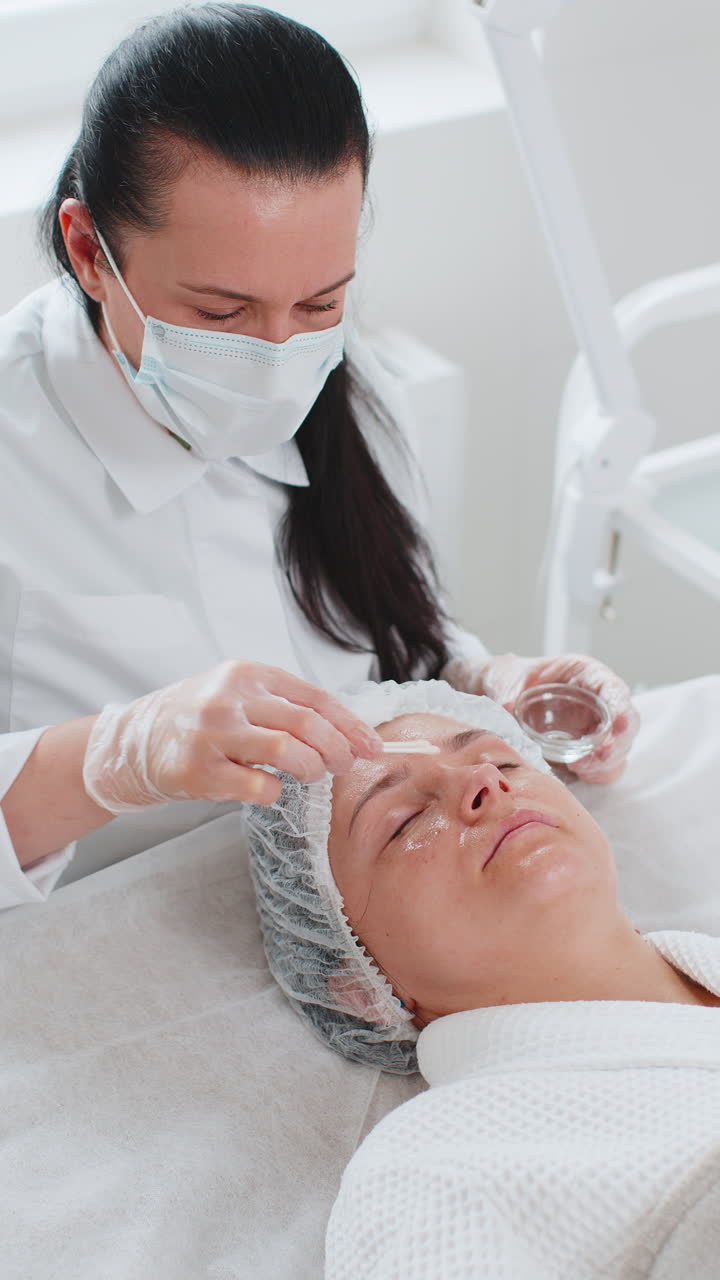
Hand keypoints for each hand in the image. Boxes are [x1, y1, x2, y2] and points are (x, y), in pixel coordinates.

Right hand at [82, 661, 382, 813]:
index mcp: (248, 673)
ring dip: (312, 768)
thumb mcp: (241, 696)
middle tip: (344, 765)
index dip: (350, 725)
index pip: (315, 697)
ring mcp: (212, 734)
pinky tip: (268, 789)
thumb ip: (286, 707)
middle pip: (307, 724)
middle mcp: (229, 697)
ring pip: (288, 751)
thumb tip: (349, 734)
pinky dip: (274, 792)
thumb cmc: (201, 721)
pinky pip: (258, 786)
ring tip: (312, 775)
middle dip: (338, 749)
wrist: (136, 742)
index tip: (371, 747)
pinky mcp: (199, 771)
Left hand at [449, 652, 638, 783]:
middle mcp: (598, 702)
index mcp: (586, 675)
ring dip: (605, 762)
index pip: (614, 689)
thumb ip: (508, 690)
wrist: (502, 695)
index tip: (619, 724)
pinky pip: (603, 767)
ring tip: (578, 767)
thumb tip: (508, 706)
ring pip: (619, 749)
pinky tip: (579, 773)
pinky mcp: (587, 750)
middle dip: (616, 743)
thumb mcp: (507, 676)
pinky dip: (597, 773)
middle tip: (598, 755)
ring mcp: (595, 728)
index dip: (621, 706)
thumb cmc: (512, 678)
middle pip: (625, 724)